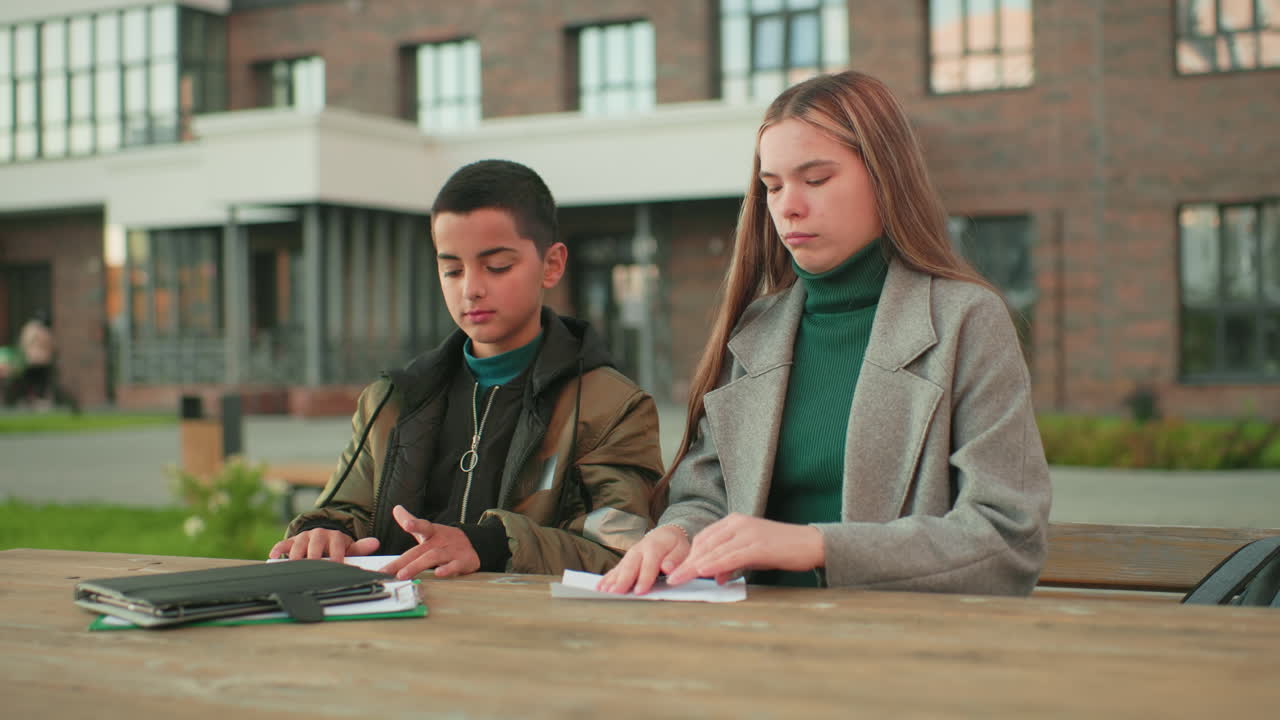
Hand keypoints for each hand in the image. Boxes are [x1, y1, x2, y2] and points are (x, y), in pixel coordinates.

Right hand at [269, 529, 379, 561]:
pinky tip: (274, 558)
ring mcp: (304, 537)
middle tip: (313, 569)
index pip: (337, 547)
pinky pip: (282, 544)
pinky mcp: (292, 541)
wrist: (323, 536)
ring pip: (298, 545)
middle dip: (314, 558)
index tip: (338, 568)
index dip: (337, 558)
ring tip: (294, 568)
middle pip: (315, 546)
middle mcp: (318, 535)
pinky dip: (277, 550)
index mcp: (335, 537)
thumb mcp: (349, 547)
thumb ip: (361, 547)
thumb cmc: (337, 546)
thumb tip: (375, 543)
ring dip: (295, 556)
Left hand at [377, 505, 480, 579]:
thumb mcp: (429, 529)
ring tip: (402, 574)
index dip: (414, 524)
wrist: (474, 544)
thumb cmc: (445, 540)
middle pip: (420, 550)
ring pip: (434, 557)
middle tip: (386, 570)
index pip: (423, 526)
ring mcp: (451, 551)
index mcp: (432, 533)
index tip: (406, 523)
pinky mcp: (462, 562)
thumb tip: (396, 508)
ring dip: (417, 566)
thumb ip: (412, 520)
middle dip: (402, 561)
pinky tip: (438, 574)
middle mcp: (440, 541)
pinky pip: (455, 566)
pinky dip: (447, 569)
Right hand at [596, 525, 691, 595]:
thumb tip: (667, 568)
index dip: (644, 578)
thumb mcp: (683, 548)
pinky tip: (599, 587)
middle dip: (622, 580)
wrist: (667, 533)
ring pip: (620, 568)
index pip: (649, 565)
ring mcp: (631, 554)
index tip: (639, 591)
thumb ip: (676, 559)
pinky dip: (607, 578)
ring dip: (612, 580)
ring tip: (604, 592)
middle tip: (615, 593)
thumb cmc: (676, 544)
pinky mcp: (626, 560)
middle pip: (630, 566)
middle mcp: (640, 549)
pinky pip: (615, 569)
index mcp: (655, 546)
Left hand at [666, 513, 824, 585]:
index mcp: (735, 521)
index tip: (677, 572)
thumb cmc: (782, 550)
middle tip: (671, 580)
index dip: (689, 556)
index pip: (704, 538)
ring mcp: (748, 532)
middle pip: (705, 543)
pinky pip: (731, 555)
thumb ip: (731, 562)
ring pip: (714, 550)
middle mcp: (738, 523)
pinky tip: (703, 572)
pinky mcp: (758, 544)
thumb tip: (715, 577)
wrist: (811, 543)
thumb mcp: (751, 555)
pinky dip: (715, 565)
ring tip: (680, 580)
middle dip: (687, 563)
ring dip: (695, 567)